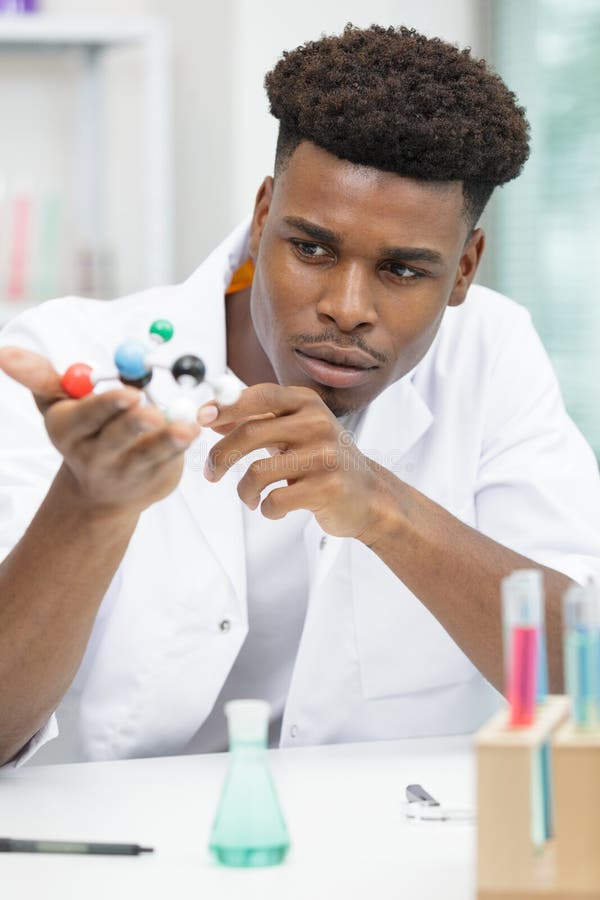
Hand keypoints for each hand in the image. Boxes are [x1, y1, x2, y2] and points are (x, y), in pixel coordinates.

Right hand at [0, 346, 207, 516]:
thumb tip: (2, 352)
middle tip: (151, 409)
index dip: (106, 404)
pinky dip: (182, 447)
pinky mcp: (153, 481)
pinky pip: (169, 462)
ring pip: (147, 454)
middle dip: (135, 422)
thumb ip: (39, 376)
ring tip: (184, 429)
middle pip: (116, 436)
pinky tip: (191, 431)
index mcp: (67, 430)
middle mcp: (93, 456)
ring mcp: (125, 472)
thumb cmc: (82, 429)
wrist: (100, 489)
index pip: (86, 416)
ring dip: (167, 441)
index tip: (127, 392)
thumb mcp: (57, 403)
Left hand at [202, 382, 387, 539]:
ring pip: (258, 472)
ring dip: (244, 491)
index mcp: (307, 403)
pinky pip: (275, 500)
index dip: (226, 406)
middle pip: (250, 433)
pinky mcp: (328, 488)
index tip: (200, 419)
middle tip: (211, 473)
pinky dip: (266, 509)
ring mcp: (325, 455)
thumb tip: (211, 415)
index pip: (259, 396)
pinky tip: (273, 508)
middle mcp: (317, 423)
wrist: (368, 495)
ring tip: (250, 497)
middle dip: (221, 456)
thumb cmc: (323, 461)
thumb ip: (257, 420)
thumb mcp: (294, 431)